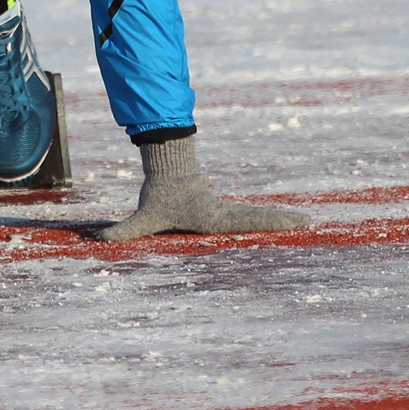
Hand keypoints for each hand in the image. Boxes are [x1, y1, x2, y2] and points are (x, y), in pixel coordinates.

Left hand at [98, 134, 309, 242]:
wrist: (169, 170)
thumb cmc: (159, 197)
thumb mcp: (143, 217)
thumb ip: (123, 230)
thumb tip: (98, 239)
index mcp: (213, 216)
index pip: (242, 220)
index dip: (266, 221)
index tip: (288, 219)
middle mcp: (225, 213)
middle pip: (258, 218)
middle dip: (283, 220)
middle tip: (310, 221)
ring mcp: (228, 211)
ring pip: (257, 216)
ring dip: (280, 220)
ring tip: (307, 221)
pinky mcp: (227, 210)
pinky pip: (251, 217)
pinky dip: (269, 220)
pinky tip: (286, 224)